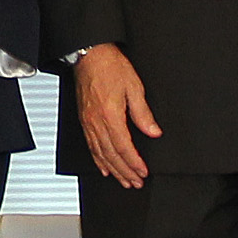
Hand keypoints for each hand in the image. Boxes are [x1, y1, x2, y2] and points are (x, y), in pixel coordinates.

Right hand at [68, 43, 161, 189]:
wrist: (89, 55)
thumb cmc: (110, 66)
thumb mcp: (134, 87)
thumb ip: (143, 113)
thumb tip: (153, 131)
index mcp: (110, 115)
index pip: (124, 147)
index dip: (134, 162)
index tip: (143, 172)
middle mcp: (96, 122)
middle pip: (111, 155)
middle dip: (125, 171)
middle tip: (135, 182)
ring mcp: (88, 122)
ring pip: (100, 153)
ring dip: (112, 169)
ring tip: (123, 180)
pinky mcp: (84, 120)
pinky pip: (90, 146)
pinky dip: (97, 159)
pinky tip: (103, 166)